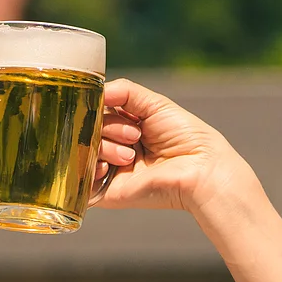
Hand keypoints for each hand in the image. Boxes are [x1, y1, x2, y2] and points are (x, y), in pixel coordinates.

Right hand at [91, 80, 257, 216]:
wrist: (199, 170)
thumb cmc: (186, 137)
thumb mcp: (155, 104)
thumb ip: (123, 92)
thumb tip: (97, 90)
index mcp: (126, 126)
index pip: (97, 111)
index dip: (100, 107)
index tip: (113, 106)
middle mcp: (115, 146)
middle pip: (88, 128)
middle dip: (108, 126)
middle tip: (135, 135)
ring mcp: (110, 169)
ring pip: (83, 149)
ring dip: (105, 146)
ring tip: (131, 155)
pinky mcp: (106, 192)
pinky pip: (81, 178)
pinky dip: (91, 167)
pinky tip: (108, 166)